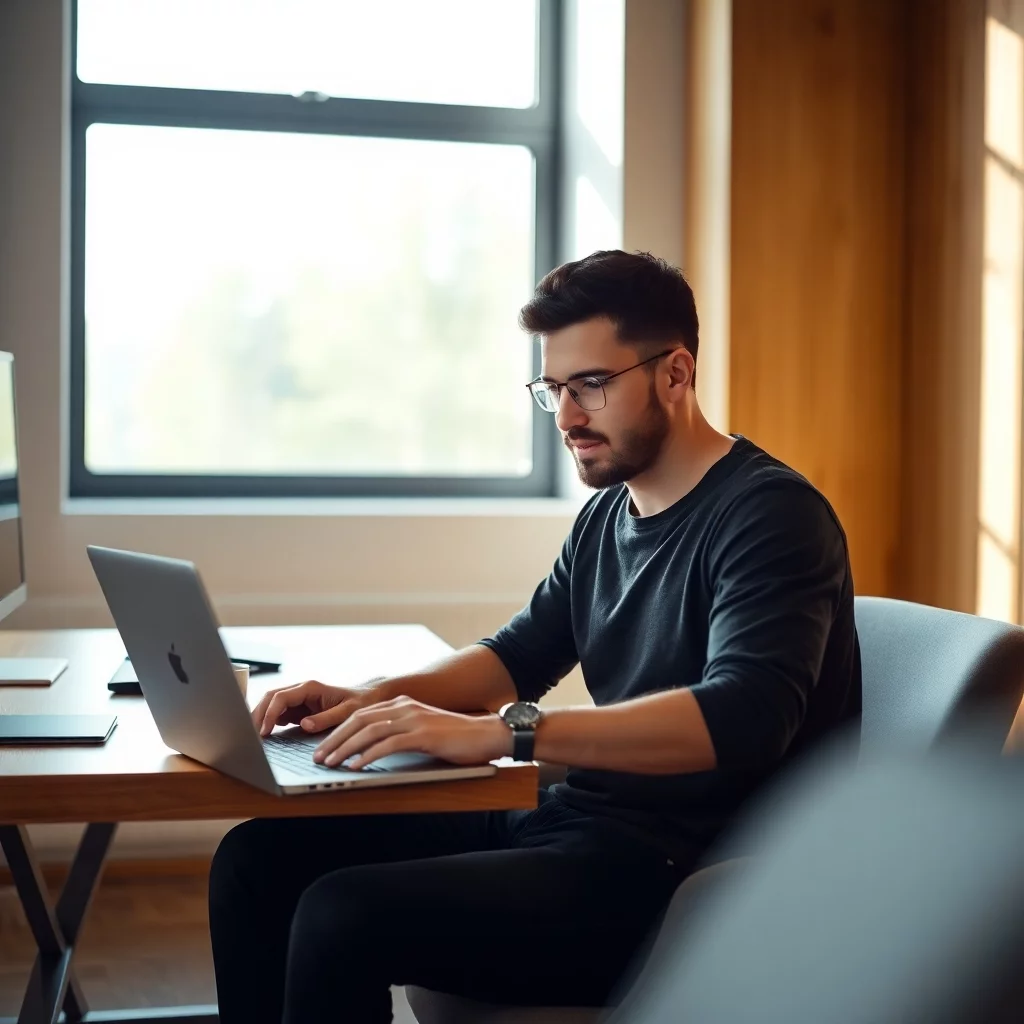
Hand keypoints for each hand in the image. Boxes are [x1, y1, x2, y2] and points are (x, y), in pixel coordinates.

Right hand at [251, 677, 389, 736]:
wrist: (368, 698)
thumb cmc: (360, 702)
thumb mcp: (347, 712)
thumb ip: (326, 718)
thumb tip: (304, 725)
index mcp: (311, 688)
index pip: (281, 697)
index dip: (269, 713)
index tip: (264, 731)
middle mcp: (301, 690)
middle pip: (270, 697)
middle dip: (258, 714)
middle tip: (250, 735)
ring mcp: (298, 699)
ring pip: (271, 704)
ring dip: (260, 717)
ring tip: (251, 736)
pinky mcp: (298, 709)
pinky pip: (278, 713)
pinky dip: (268, 722)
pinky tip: (264, 735)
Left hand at [312, 695, 512, 768]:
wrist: (487, 734)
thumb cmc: (455, 738)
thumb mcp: (422, 731)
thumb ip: (399, 734)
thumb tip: (371, 750)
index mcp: (401, 703)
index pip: (360, 714)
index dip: (338, 731)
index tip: (322, 747)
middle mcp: (404, 706)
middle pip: (358, 720)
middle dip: (334, 739)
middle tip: (318, 757)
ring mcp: (413, 718)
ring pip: (368, 731)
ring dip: (345, 748)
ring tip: (329, 763)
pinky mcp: (423, 733)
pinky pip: (388, 744)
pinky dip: (368, 755)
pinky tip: (356, 767)